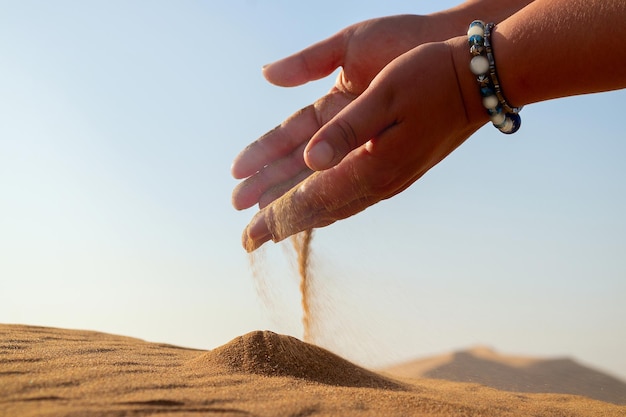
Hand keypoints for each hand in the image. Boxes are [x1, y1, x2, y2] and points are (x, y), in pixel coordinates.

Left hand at [236, 38, 486, 250]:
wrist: (480, 83)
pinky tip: (315, 207)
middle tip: (247, 241)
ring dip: (299, 217)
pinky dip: (323, 206)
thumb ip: (346, 130)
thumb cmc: (431, 79)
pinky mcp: (395, 171)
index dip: (277, 215)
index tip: (247, 234)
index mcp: (374, 165)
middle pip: (319, 211)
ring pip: (334, 206)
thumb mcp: (385, 95)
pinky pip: (350, 197)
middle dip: (279, 225)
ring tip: (272, 227)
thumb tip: (311, 160)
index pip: (313, 199)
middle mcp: (380, 181)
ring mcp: (390, 179)